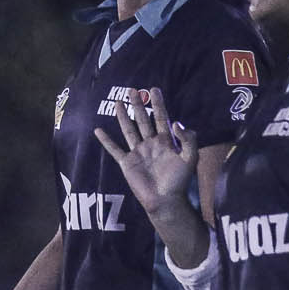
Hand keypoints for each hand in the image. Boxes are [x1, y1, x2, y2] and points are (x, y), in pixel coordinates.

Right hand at [93, 86, 197, 213]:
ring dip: (123, 116)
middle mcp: (150, 144)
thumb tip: (176, 123)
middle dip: (138, 105)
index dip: (158, 104)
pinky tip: (98, 130)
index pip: (161, 117)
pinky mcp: (127, 163)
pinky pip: (115, 149)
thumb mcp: (190, 158)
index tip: (154, 89)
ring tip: (117, 102)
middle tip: (132, 89)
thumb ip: (187, 140)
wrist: (166, 200)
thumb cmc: (179, 181)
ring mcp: (138, 152)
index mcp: (165, 141)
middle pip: (142, 120)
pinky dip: (106, 141)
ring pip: (128, 130)